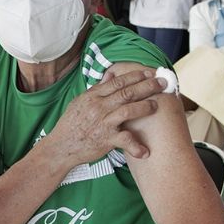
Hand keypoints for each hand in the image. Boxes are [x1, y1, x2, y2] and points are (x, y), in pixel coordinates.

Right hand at [41, 69, 164, 163]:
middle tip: (162, 82)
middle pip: (127, 92)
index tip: (148, 72)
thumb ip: (96, 90)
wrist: (61, 147)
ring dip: (145, 107)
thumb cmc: (70, 125)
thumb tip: (110, 77)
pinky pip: (124, 140)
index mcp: (93, 96)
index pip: (118, 82)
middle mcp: (98, 107)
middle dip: (147, 86)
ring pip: (128, 110)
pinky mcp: (105, 139)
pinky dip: (136, 146)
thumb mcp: (80, 102)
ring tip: (157, 105)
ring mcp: (102, 123)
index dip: (135, 76)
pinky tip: (146, 151)